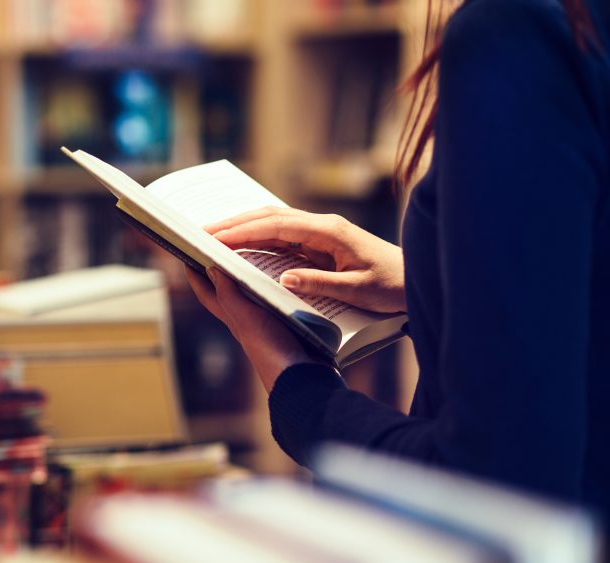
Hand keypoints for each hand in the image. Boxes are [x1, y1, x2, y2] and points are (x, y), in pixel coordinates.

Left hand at [185, 267, 318, 391]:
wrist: (303, 378)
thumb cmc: (272, 351)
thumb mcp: (246, 319)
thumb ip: (229, 295)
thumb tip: (211, 270)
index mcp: (233, 319)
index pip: (207, 294)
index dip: (195, 276)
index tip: (188, 255)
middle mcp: (247, 321)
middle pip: (228, 292)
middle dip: (222, 271)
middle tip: (220, 249)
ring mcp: (267, 324)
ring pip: (254, 295)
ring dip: (251, 277)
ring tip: (254, 255)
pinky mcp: (287, 325)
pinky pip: (277, 301)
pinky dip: (277, 287)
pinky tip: (286, 279)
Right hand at [207, 206, 406, 312]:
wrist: (416, 280)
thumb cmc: (392, 286)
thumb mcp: (358, 290)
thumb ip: (320, 283)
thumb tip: (283, 277)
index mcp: (329, 232)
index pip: (277, 226)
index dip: (244, 232)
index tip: (216, 238)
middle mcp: (322, 225)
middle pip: (270, 216)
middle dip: (235, 223)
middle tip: (202, 232)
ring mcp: (320, 232)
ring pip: (274, 222)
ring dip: (244, 227)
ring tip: (214, 235)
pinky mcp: (320, 242)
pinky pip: (283, 234)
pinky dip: (258, 236)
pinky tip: (242, 243)